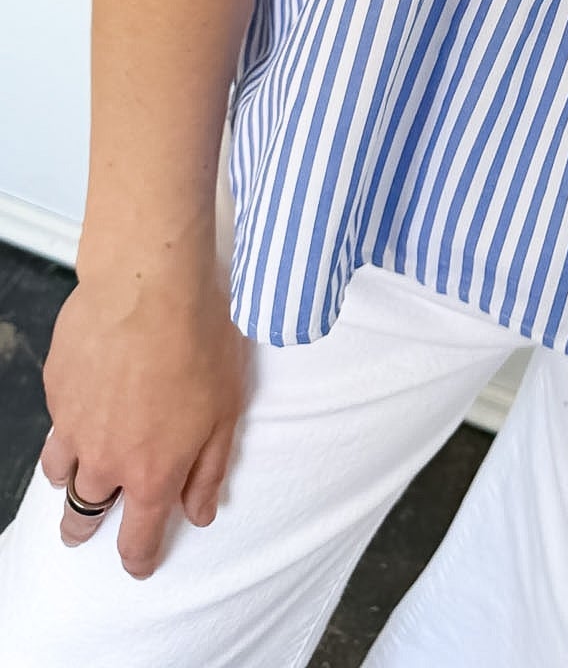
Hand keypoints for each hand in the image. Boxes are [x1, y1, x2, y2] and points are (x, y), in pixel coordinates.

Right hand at [39, 257, 248, 578]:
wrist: (149, 285)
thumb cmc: (199, 340)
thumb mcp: (227, 410)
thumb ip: (210, 469)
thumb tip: (201, 513)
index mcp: (152, 473)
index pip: (138, 538)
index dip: (138, 559)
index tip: (138, 566)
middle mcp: (105, 460)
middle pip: (83, 515)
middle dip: (84, 530)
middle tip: (82, 533)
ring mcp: (73, 426)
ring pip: (59, 472)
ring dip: (68, 480)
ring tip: (75, 476)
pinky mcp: (57, 389)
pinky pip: (57, 420)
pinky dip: (67, 423)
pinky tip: (83, 404)